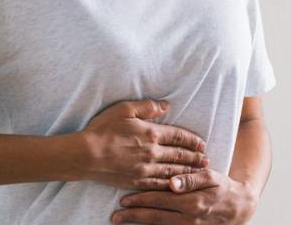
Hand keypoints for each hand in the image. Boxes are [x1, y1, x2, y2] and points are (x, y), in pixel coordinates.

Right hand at [73, 99, 208, 189]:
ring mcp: (144, 169)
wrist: (84, 155)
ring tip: (199, 172)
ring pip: (172, 170)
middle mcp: (152, 152)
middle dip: (194, 158)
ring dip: (187, 171)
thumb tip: (166, 106)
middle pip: (179, 155)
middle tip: (206, 160)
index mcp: (151, 134)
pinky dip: (171, 184)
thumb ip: (148, 107)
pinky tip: (178, 185)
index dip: (192, 140)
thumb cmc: (102, 129)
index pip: (178, 137)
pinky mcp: (135, 181)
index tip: (202, 144)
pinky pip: (158, 184)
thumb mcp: (125, 109)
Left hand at [111, 168, 258, 223]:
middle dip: (133, 216)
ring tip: (122, 221)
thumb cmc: (223, 188)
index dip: (141, 199)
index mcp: (192, 201)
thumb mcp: (212, 177)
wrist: (239, 208)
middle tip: (115, 215)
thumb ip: (191, 178)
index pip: (160, 199)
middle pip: (155, 217)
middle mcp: (189, 218)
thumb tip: (172, 181)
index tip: (124, 199)